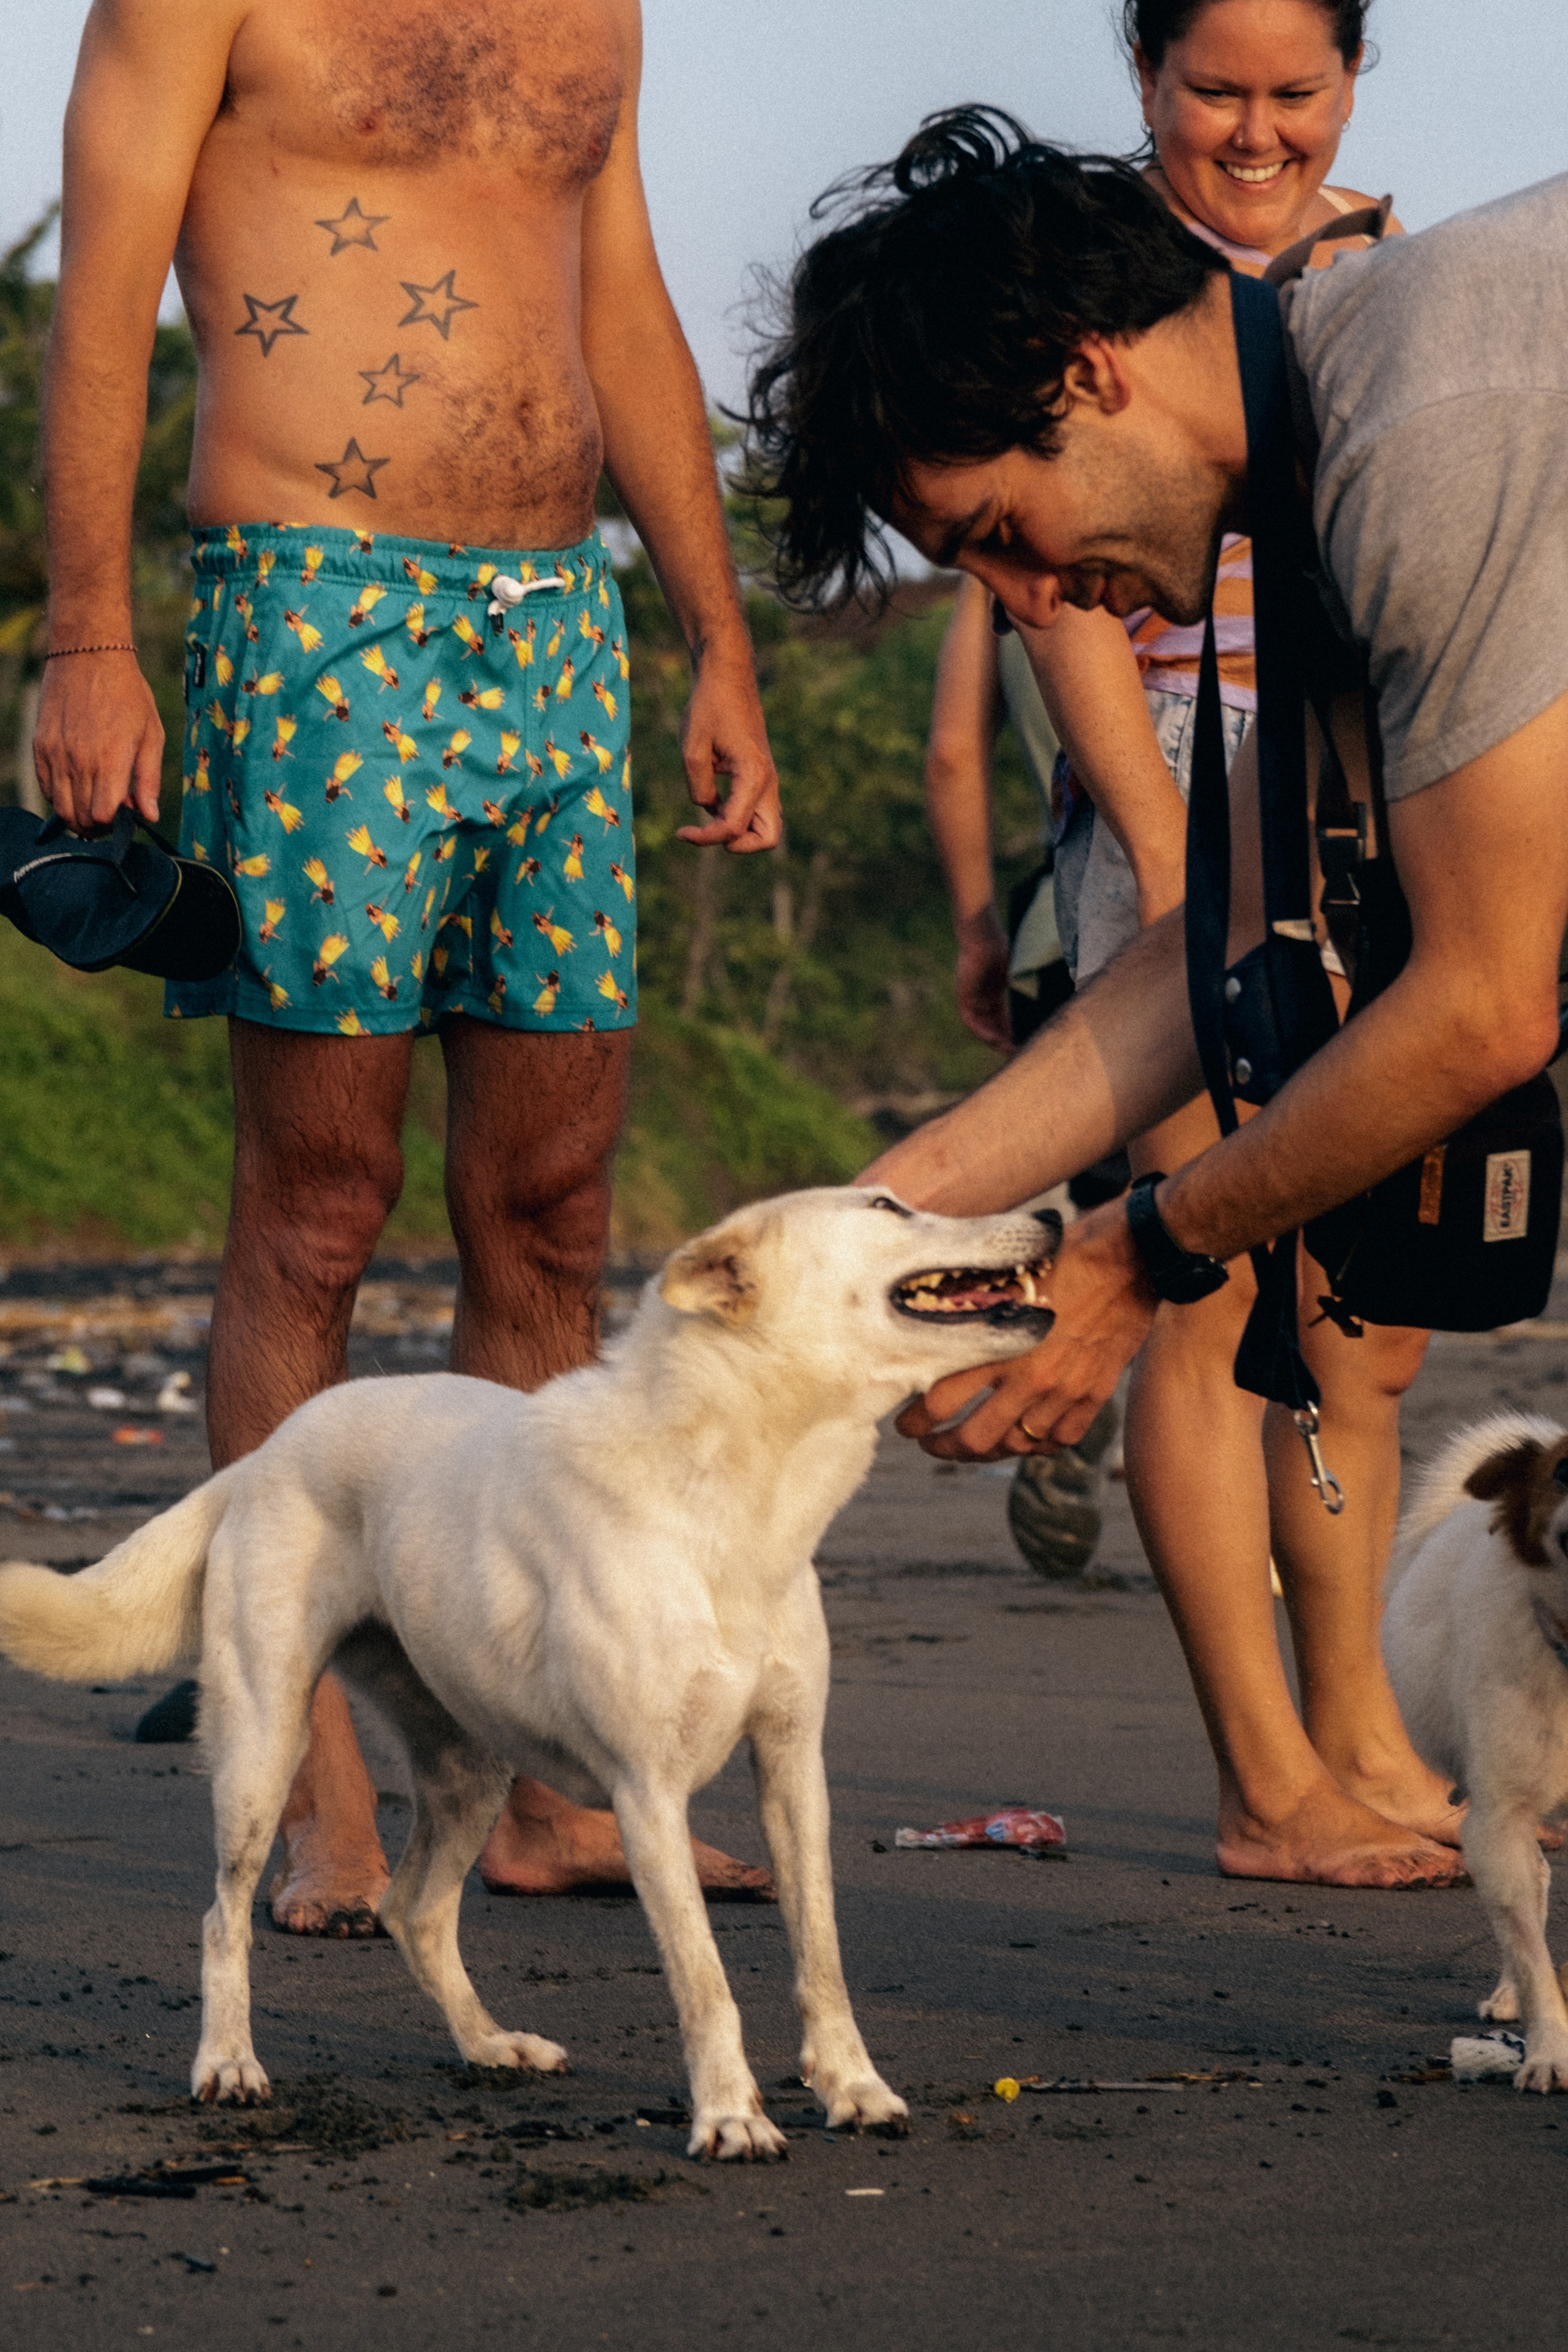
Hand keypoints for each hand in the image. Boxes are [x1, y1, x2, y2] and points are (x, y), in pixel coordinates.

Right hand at [32, 653, 163, 832]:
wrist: (89, 656)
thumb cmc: (127, 694)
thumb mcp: (151, 735)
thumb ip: (148, 780)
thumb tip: (149, 815)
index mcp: (109, 760)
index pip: (103, 816)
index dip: (115, 824)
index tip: (125, 814)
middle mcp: (78, 761)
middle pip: (81, 818)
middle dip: (98, 826)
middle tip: (111, 813)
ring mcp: (55, 754)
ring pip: (60, 807)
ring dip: (78, 815)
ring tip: (94, 802)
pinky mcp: (40, 746)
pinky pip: (46, 787)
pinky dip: (60, 796)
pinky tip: (77, 785)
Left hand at [675, 646, 781, 853]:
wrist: (727, 675)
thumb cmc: (709, 707)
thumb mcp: (692, 750)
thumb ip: (699, 789)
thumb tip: (709, 809)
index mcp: (754, 776)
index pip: (733, 827)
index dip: (705, 838)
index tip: (680, 832)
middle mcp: (767, 781)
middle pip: (767, 838)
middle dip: (738, 844)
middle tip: (707, 830)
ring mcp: (767, 779)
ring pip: (764, 826)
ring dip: (737, 830)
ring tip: (708, 812)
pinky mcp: (759, 775)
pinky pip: (754, 809)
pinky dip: (736, 814)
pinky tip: (712, 797)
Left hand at [894, 1201, 1156, 1459]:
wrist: (1131, 1255)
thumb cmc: (1061, 1252)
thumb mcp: (1002, 1270)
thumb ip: (965, 1299)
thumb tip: (919, 1309)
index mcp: (998, 1344)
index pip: (939, 1402)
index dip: (914, 1420)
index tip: (905, 1423)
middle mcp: (1030, 1377)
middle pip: (974, 1439)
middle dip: (943, 1447)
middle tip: (930, 1444)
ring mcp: (1065, 1391)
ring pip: (1016, 1445)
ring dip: (987, 1451)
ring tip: (971, 1445)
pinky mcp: (1094, 1394)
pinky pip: (1059, 1439)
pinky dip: (1037, 1444)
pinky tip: (1023, 1436)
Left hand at [954, 909, 1013, 1051]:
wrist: (983, 936)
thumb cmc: (1000, 945)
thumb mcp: (1014, 969)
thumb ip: (1023, 980)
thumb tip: (1058, 979)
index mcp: (993, 989)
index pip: (1000, 1016)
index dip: (1009, 1030)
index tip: (1021, 1042)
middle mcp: (981, 996)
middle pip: (991, 1024)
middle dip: (1003, 1039)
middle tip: (1017, 1053)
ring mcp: (971, 996)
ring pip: (981, 1025)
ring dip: (993, 1039)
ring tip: (1007, 1051)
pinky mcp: (964, 996)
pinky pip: (971, 1020)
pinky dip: (982, 1031)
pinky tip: (995, 1040)